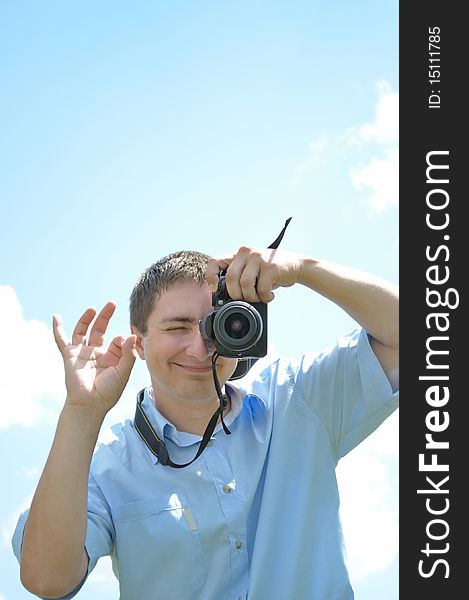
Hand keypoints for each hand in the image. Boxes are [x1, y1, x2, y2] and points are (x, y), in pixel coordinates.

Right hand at [53, 301, 136, 415]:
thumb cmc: (108, 392)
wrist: (90, 405)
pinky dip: (57, 329)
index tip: (126, 342)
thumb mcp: (123, 372)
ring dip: (87, 319)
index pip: (118, 340)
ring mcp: (82, 353)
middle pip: (100, 329)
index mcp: (111, 357)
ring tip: (93, 308)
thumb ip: (128, 353)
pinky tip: (55, 317)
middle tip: (112, 303)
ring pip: (83, 331)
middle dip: (105, 316)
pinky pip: (61, 340)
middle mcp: (97, 353)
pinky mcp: (70, 356)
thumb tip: (132, 335)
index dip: (123, 339)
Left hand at [206, 246, 304, 302]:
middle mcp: (246, 252)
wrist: (296, 265)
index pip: (214, 262)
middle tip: (245, 299)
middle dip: (236, 295)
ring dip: (251, 297)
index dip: (211, 277)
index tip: (216, 290)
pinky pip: (261, 288)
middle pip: (231, 278)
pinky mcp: (270, 266)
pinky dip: (264, 297)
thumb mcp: (251, 270)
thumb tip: (222, 297)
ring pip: (245, 284)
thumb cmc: (269, 272)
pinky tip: (269, 296)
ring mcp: (258, 257)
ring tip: (259, 298)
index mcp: (237, 253)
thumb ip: (237, 277)